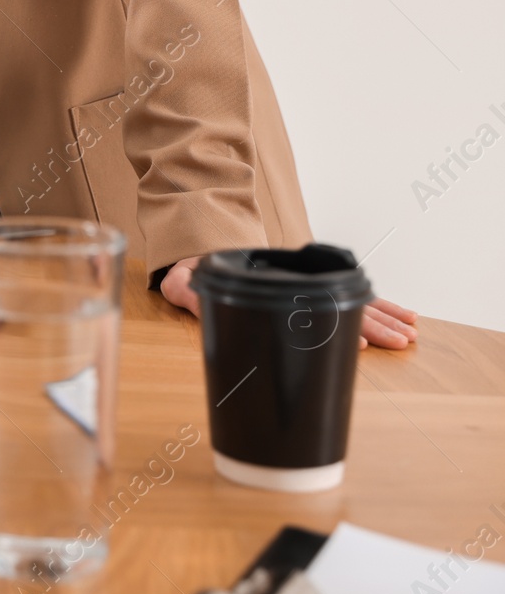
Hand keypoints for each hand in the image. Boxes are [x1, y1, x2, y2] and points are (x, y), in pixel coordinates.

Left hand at [160, 255, 418, 349]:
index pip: (309, 301)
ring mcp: (308, 286)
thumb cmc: (198, 268)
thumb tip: (187, 293)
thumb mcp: (187, 277)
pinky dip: (379, 307)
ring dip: (384, 317)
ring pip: (354, 301)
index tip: (362, 339)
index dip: (335, 321)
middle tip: (398, 342)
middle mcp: (297, 281)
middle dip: (374, 323)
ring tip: (409, 335)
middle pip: (341, 301)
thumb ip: (184, 287)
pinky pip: (351, 299)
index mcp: (271, 280)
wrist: (204, 251)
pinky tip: (404, 319)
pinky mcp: (313, 292)